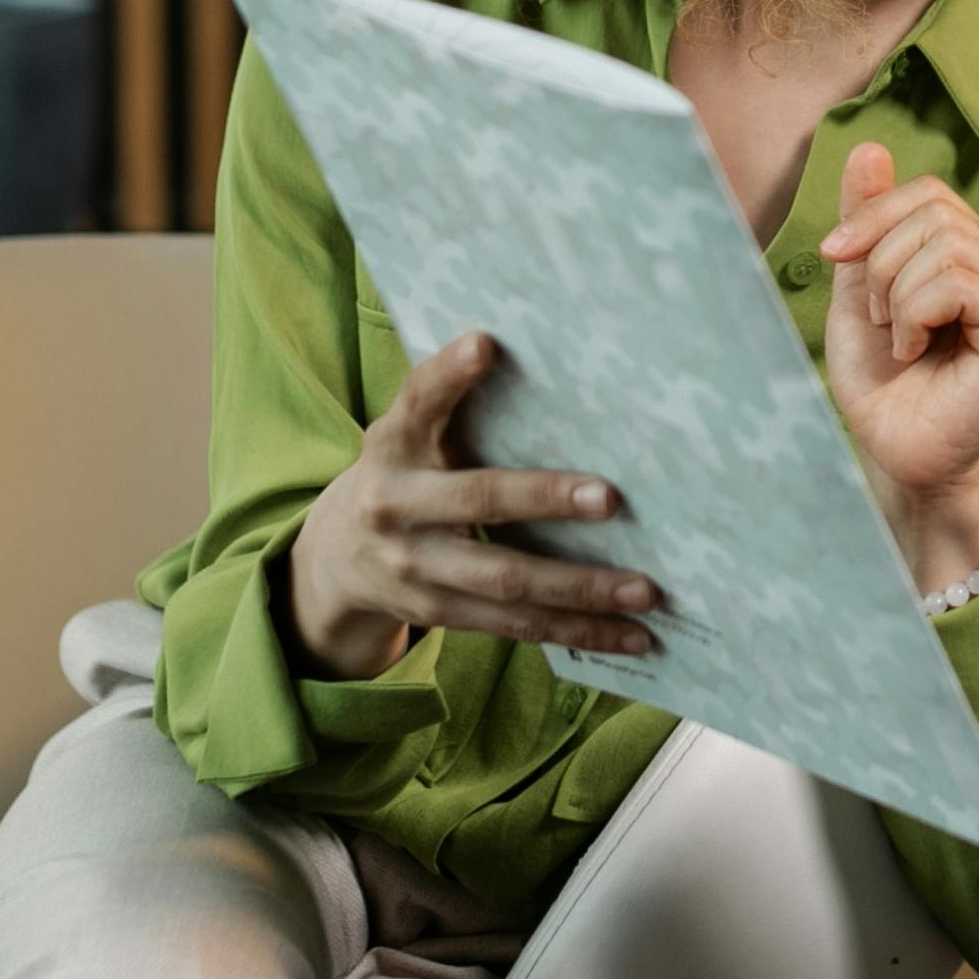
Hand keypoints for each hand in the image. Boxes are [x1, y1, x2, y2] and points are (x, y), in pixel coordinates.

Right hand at [280, 330, 661, 679]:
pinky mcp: (439, 614)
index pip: (419, 401)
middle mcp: (396, 505)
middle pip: (476, 500)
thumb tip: (532, 355)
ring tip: (645, 590)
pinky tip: (630, 634)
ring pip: (507, 582)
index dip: (449, 375)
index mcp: (392, 443)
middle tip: (611, 498)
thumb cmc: (400, 471)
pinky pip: (516, 627)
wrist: (333, 560)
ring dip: (581, 589)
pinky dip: (576, 632)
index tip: (484, 344)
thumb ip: (450, 400)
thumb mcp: (408, 431)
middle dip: (543, 499)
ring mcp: (416, 568)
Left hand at [820, 144, 978, 585]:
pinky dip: (915, 312)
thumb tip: (870, 146)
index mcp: (976, 254)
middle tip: (879, 320)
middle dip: (880, 261)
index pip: (930, 192)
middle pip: (935, 210)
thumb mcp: (859, 290)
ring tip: (899, 340)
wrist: (896, 455)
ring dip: (896, 294)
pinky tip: (916, 351)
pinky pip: (958, 279)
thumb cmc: (882, 386)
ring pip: (944, 243)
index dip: (873, 214)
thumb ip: (868, 223)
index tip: (833, 254)